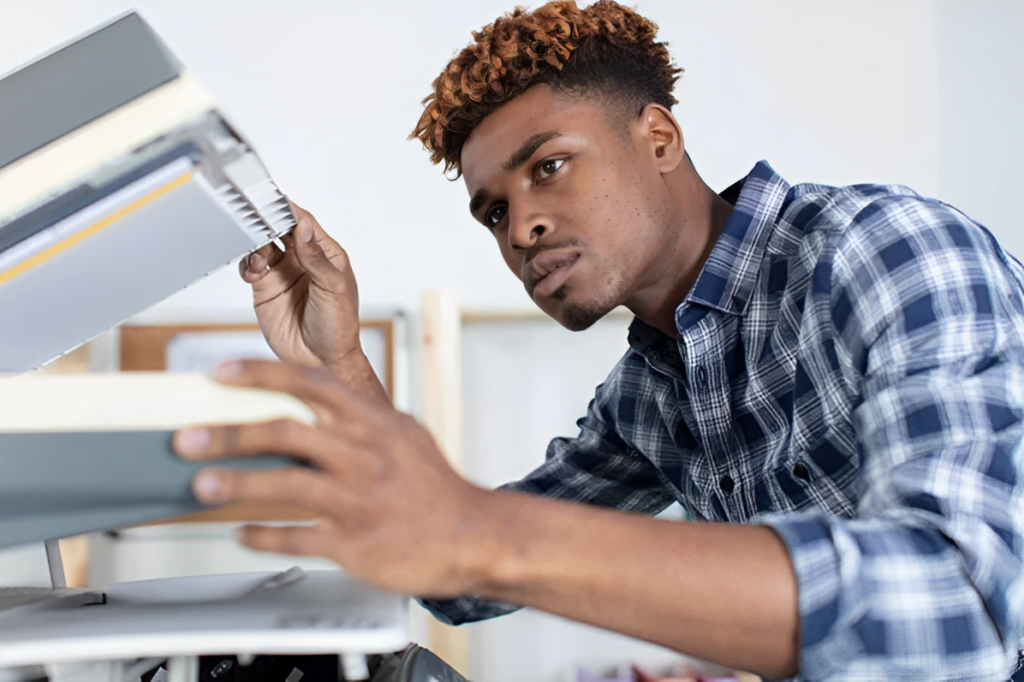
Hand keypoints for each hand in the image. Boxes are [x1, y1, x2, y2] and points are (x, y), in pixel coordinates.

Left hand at [173, 359, 488, 597]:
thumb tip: (312, 406)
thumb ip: (359, 419)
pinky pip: (295, 537)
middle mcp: (361, 454)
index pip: (308, 383)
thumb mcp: (403, 435)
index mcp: (371, 422)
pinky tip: (241, 533)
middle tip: (188, 438)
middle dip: (228, 434)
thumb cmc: (435, 487)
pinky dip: (261, 535)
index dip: (259, 374)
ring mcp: (356, 498)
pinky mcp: (353, 542)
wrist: (472, 535)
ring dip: (234, 483)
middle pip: (284, 432)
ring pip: (283, 484)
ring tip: (201, 486)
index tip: (221, 374)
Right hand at [242, 205, 361, 375]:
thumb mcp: (333, 289)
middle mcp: (303, 260)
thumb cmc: (339, 326)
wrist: (322, 361)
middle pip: (279, 229)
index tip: (273, 200)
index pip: (304, 223)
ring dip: (255, 240)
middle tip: (254, 214)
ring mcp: (283, 273)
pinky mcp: (265, 289)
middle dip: (267, 220)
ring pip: (262, 244)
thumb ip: (316, 259)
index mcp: (326, 254)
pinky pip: (251, 267)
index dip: (288, 210)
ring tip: (256, 245)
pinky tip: (255, 268)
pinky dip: (248, 263)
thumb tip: (303, 227)